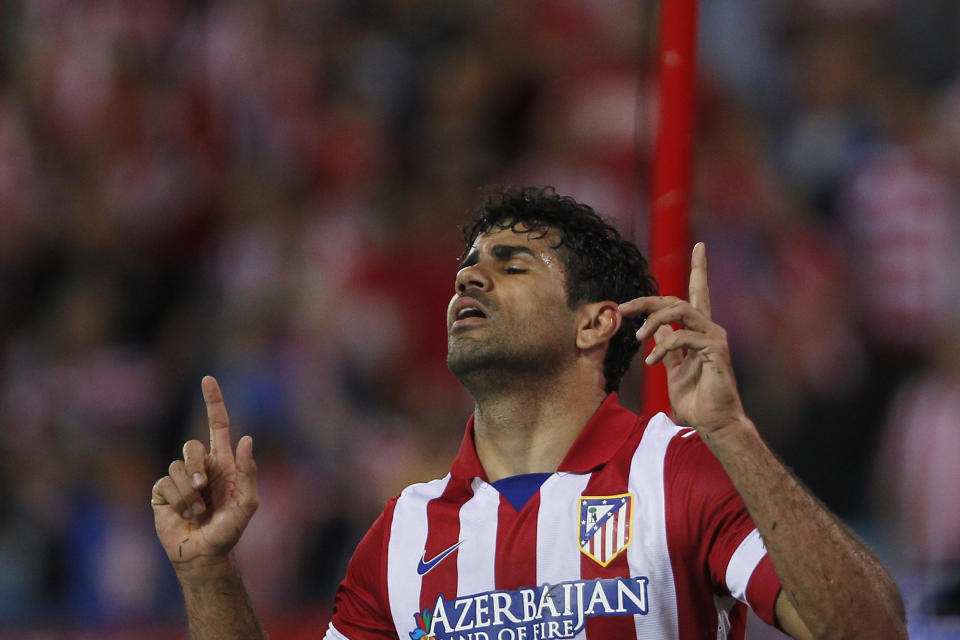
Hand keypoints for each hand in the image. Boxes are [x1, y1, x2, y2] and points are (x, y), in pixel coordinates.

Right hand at [151, 376, 257, 568]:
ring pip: (178, 465)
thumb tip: (247, 438)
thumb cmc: (229, 530)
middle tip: (204, 489)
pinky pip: (166, 482)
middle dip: (197, 466)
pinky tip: (185, 514)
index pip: (218, 425)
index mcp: (223, 463)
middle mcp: (201, 466)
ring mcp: (181, 478)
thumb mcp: (248, 503)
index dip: (214, 401)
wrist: (205, 554)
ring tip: (198, 510)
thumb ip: (248, 472)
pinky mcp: (163, 492)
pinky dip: (179, 500)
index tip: (208, 379)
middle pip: (192, 445)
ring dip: (190, 491)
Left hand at [619, 243, 748, 435]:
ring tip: (637, 338)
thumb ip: (668, 348)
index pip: (699, 293)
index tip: (700, 246)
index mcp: (699, 330)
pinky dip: (663, 347)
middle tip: (622, 309)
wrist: (714, 422)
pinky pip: (683, 336)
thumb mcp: (674, 370)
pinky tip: (652, 361)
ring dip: (653, 320)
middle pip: (676, 299)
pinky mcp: (715, 349)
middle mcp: (710, 328)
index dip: (699, 269)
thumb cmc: (696, 399)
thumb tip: (657, 331)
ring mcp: (714, 337)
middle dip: (646, 301)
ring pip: (680, 310)